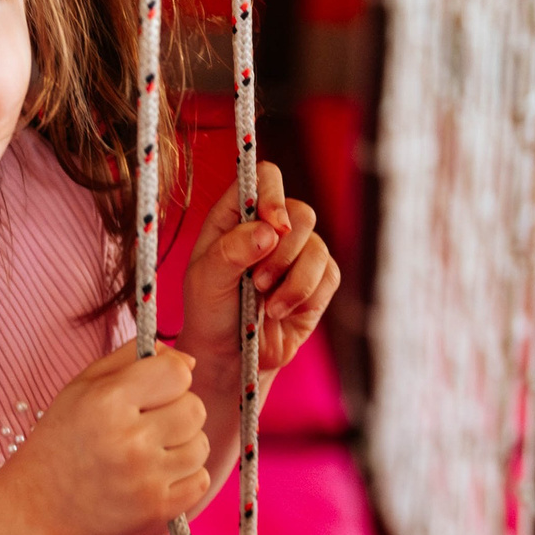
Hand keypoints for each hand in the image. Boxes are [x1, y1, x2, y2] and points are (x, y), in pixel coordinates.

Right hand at [19, 339, 210, 534]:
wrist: (39, 506)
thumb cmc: (61, 439)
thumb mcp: (82, 386)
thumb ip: (131, 358)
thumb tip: (189, 361)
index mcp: (107, 401)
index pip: (178, 373)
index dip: (170, 377)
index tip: (152, 390)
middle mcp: (129, 440)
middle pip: (195, 408)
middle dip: (177, 410)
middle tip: (147, 423)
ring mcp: (145, 478)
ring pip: (200, 445)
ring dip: (182, 444)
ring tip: (149, 450)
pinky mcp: (157, 508)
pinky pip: (200, 479)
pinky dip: (184, 475)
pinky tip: (155, 474)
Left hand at [180, 162, 339, 376]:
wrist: (230, 357)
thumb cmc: (210, 312)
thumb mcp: (206, 280)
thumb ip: (230, 251)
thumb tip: (269, 231)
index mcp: (236, 217)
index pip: (265, 178)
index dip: (273, 194)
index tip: (274, 225)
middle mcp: (269, 228)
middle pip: (301, 213)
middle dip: (284, 251)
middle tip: (257, 282)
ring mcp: (297, 254)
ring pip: (318, 247)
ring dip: (293, 282)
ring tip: (267, 306)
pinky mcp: (318, 281)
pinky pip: (329, 276)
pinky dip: (304, 298)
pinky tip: (281, 313)